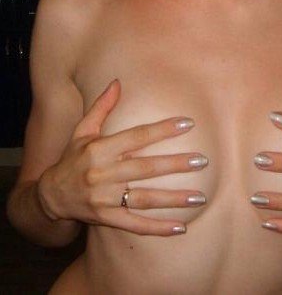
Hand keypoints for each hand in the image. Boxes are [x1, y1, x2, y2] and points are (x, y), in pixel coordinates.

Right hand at [37, 79, 207, 236]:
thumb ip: (101, 107)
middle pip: (145, 168)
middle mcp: (103, 174)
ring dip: (174, 199)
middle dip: (175, 164)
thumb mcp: (82, 130)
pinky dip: (158, 228)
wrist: (51, 196)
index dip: (162, 130)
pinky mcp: (107, 219)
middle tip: (202, 161)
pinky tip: (181, 227)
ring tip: (200, 196)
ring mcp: (105, 199)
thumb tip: (117, 82)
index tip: (188, 124)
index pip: (137, 137)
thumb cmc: (72, 158)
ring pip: (144, 199)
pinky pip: (135, 225)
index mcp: (99, 149)